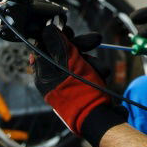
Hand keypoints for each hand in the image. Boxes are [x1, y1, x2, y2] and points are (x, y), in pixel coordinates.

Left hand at [34, 25, 126, 146]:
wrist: (98, 118)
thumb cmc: (80, 92)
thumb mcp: (68, 63)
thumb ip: (57, 44)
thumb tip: (46, 28)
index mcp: (44, 72)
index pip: (46, 47)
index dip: (58, 36)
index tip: (69, 29)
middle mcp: (55, 77)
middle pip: (65, 52)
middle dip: (82, 46)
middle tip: (95, 40)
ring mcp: (69, 82)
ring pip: (80, 60)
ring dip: (93, 61)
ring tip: (101, 69)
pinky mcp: (83, 86)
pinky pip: (88, 71)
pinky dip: (97, 71)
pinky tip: (102, 75)